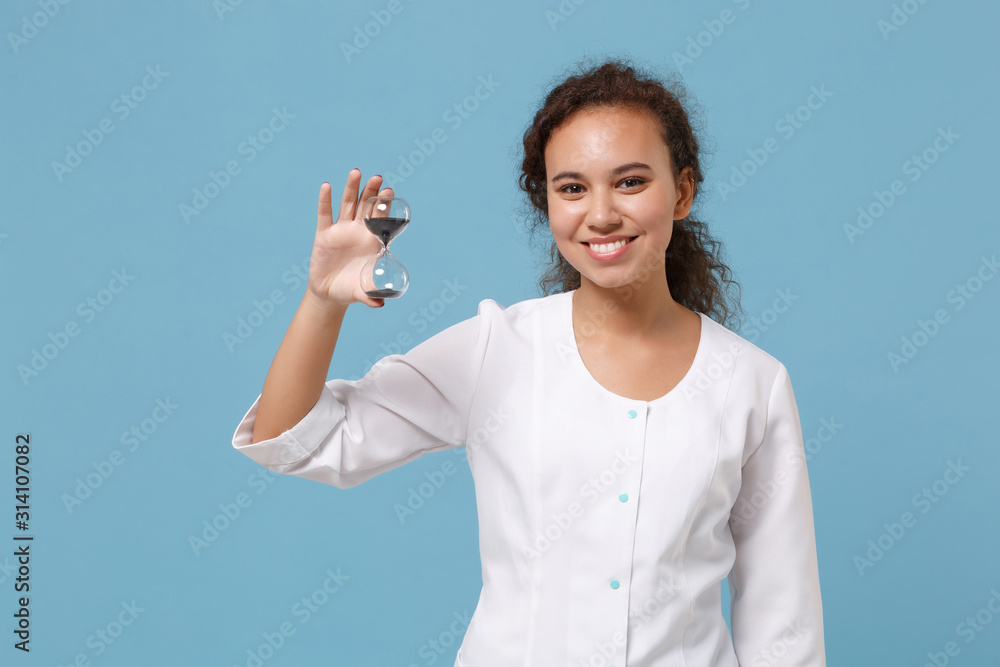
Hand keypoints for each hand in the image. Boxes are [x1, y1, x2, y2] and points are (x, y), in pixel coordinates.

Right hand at [307, 169, 392, 307]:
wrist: (330, 293)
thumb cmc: (351, 290)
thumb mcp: (362, 293)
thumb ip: (371, 296)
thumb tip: (380, 304)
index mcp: (372, 242)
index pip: (380, 219)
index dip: (384, 205)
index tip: (389, 191)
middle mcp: (358, 232)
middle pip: (365, 206)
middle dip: (371, 191)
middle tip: (377, 177)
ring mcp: (341, 231)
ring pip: (347, 204)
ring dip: (352, 188)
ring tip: (356, 172)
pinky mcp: (324, 234)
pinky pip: (325, 215)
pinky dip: (325, 201)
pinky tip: (327, 186)